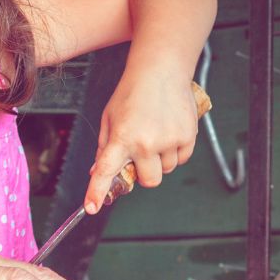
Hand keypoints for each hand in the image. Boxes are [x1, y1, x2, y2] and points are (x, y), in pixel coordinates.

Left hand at [87, 67, 199, 213]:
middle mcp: (146, 143)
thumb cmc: (131, 94)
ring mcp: (169, 140)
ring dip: (159, 161)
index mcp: (121, 138)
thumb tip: (98, 172)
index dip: (97, 192)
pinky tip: (169, 133)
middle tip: (140, 155)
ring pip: (165, 170)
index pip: (106, 171)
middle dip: (143, 174)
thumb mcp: (109, 119)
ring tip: (155, 135)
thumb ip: (104, 147)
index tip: (92, 208)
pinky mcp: (188, 136)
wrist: (161, 71)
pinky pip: (181, 159)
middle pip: (147, 181)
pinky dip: (175, 153)